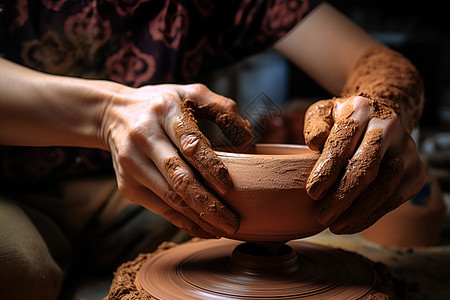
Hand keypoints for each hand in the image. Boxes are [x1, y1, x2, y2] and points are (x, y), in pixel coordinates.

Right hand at [100, 83, 252, 237]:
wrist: (113, 114)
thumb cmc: (163, 105)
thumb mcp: (191, 93)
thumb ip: (223, 109)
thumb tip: (249, 141)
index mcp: (164, 110)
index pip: (189, 143)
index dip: (210, 167)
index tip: (229, 187)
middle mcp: (144, 136)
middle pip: (178, 177)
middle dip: (209, 204)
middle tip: (233, 223)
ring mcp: (132, 163)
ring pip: (170, 198)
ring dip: (199, 218)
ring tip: (224, 230)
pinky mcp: (127, 185)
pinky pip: (161, 208)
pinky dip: (184, 222)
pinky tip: (205, 229)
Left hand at [304, 95, 425, 233]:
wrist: (379, 119)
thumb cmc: (342, 120)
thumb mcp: (323, 114)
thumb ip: (315, 125)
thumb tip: (315, 143)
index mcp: (362, 109)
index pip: (344, 139)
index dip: (328, 168)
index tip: (312, 192)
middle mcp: (389, 127)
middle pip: (367, 165)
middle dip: (343, 195)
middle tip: (322, 215)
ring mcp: (406, 150)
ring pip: (384, 186)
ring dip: (358, 211)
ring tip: (334, 225)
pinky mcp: (416, 172)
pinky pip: (393, 199)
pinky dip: (370, 215)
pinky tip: (350, 223)